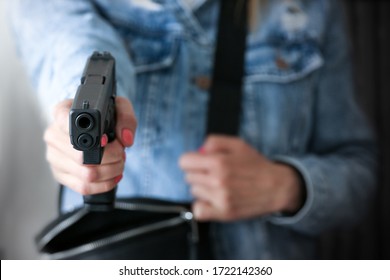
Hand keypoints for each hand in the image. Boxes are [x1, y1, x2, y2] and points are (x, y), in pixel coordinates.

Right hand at [44, 96, 136, 194]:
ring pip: (86, 175)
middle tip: (121, 151)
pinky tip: (114, 175)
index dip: (88, 134)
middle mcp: (53, 135)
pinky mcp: (60, 175)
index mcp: (62, 112)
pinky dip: (105, 184)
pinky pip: (83, 187)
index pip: (64, 121)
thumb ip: (126, 118)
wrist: (94, 128)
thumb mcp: (118, 107)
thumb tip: (125, 139)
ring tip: (119, 162)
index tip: (105, 140)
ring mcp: (54, 157)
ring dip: (111, 171)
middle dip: (111, 157)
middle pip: (82, 157)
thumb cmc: (103, 115)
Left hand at [179, 135, 302, 220]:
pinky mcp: (224, 213)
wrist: (277, 187)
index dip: (191, 161)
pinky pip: (198, 210)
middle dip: (199, 173)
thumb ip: (215, 142)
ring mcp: (220, 198)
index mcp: (218, 162)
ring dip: (203, 189)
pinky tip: (212, 200)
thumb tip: (198, 151)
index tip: (199, 163)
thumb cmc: (256, 165)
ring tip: (220, 186)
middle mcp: (217, 181)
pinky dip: (202, 206)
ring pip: (194, 192)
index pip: (184, 162)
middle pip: (188, 177)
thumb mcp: (238, 144)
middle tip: (214, 174)